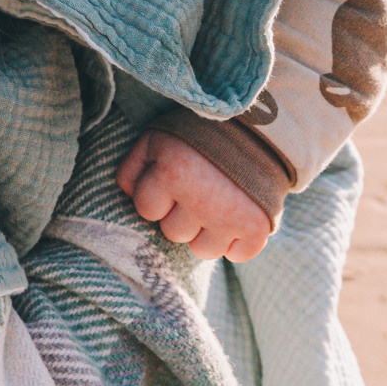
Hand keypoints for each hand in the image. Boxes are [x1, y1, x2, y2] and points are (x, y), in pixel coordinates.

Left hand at [116, 130, 271, 261]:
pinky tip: (239, 215)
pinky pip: (236, 256)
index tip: (172, 181)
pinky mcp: (257, 227)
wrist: (259, 129)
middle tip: (199, 190)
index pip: (146, 210)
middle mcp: (201, 198)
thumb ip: (133, 168)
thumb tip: (126, 195)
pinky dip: (238, 241)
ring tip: (218, 202)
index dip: (158, 196)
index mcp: (173, 172)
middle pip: (173, 233)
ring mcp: (230, 216)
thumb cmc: (198, 136)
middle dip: (182, 215)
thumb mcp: (157, 139)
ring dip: (208, 232)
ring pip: (202, 250)